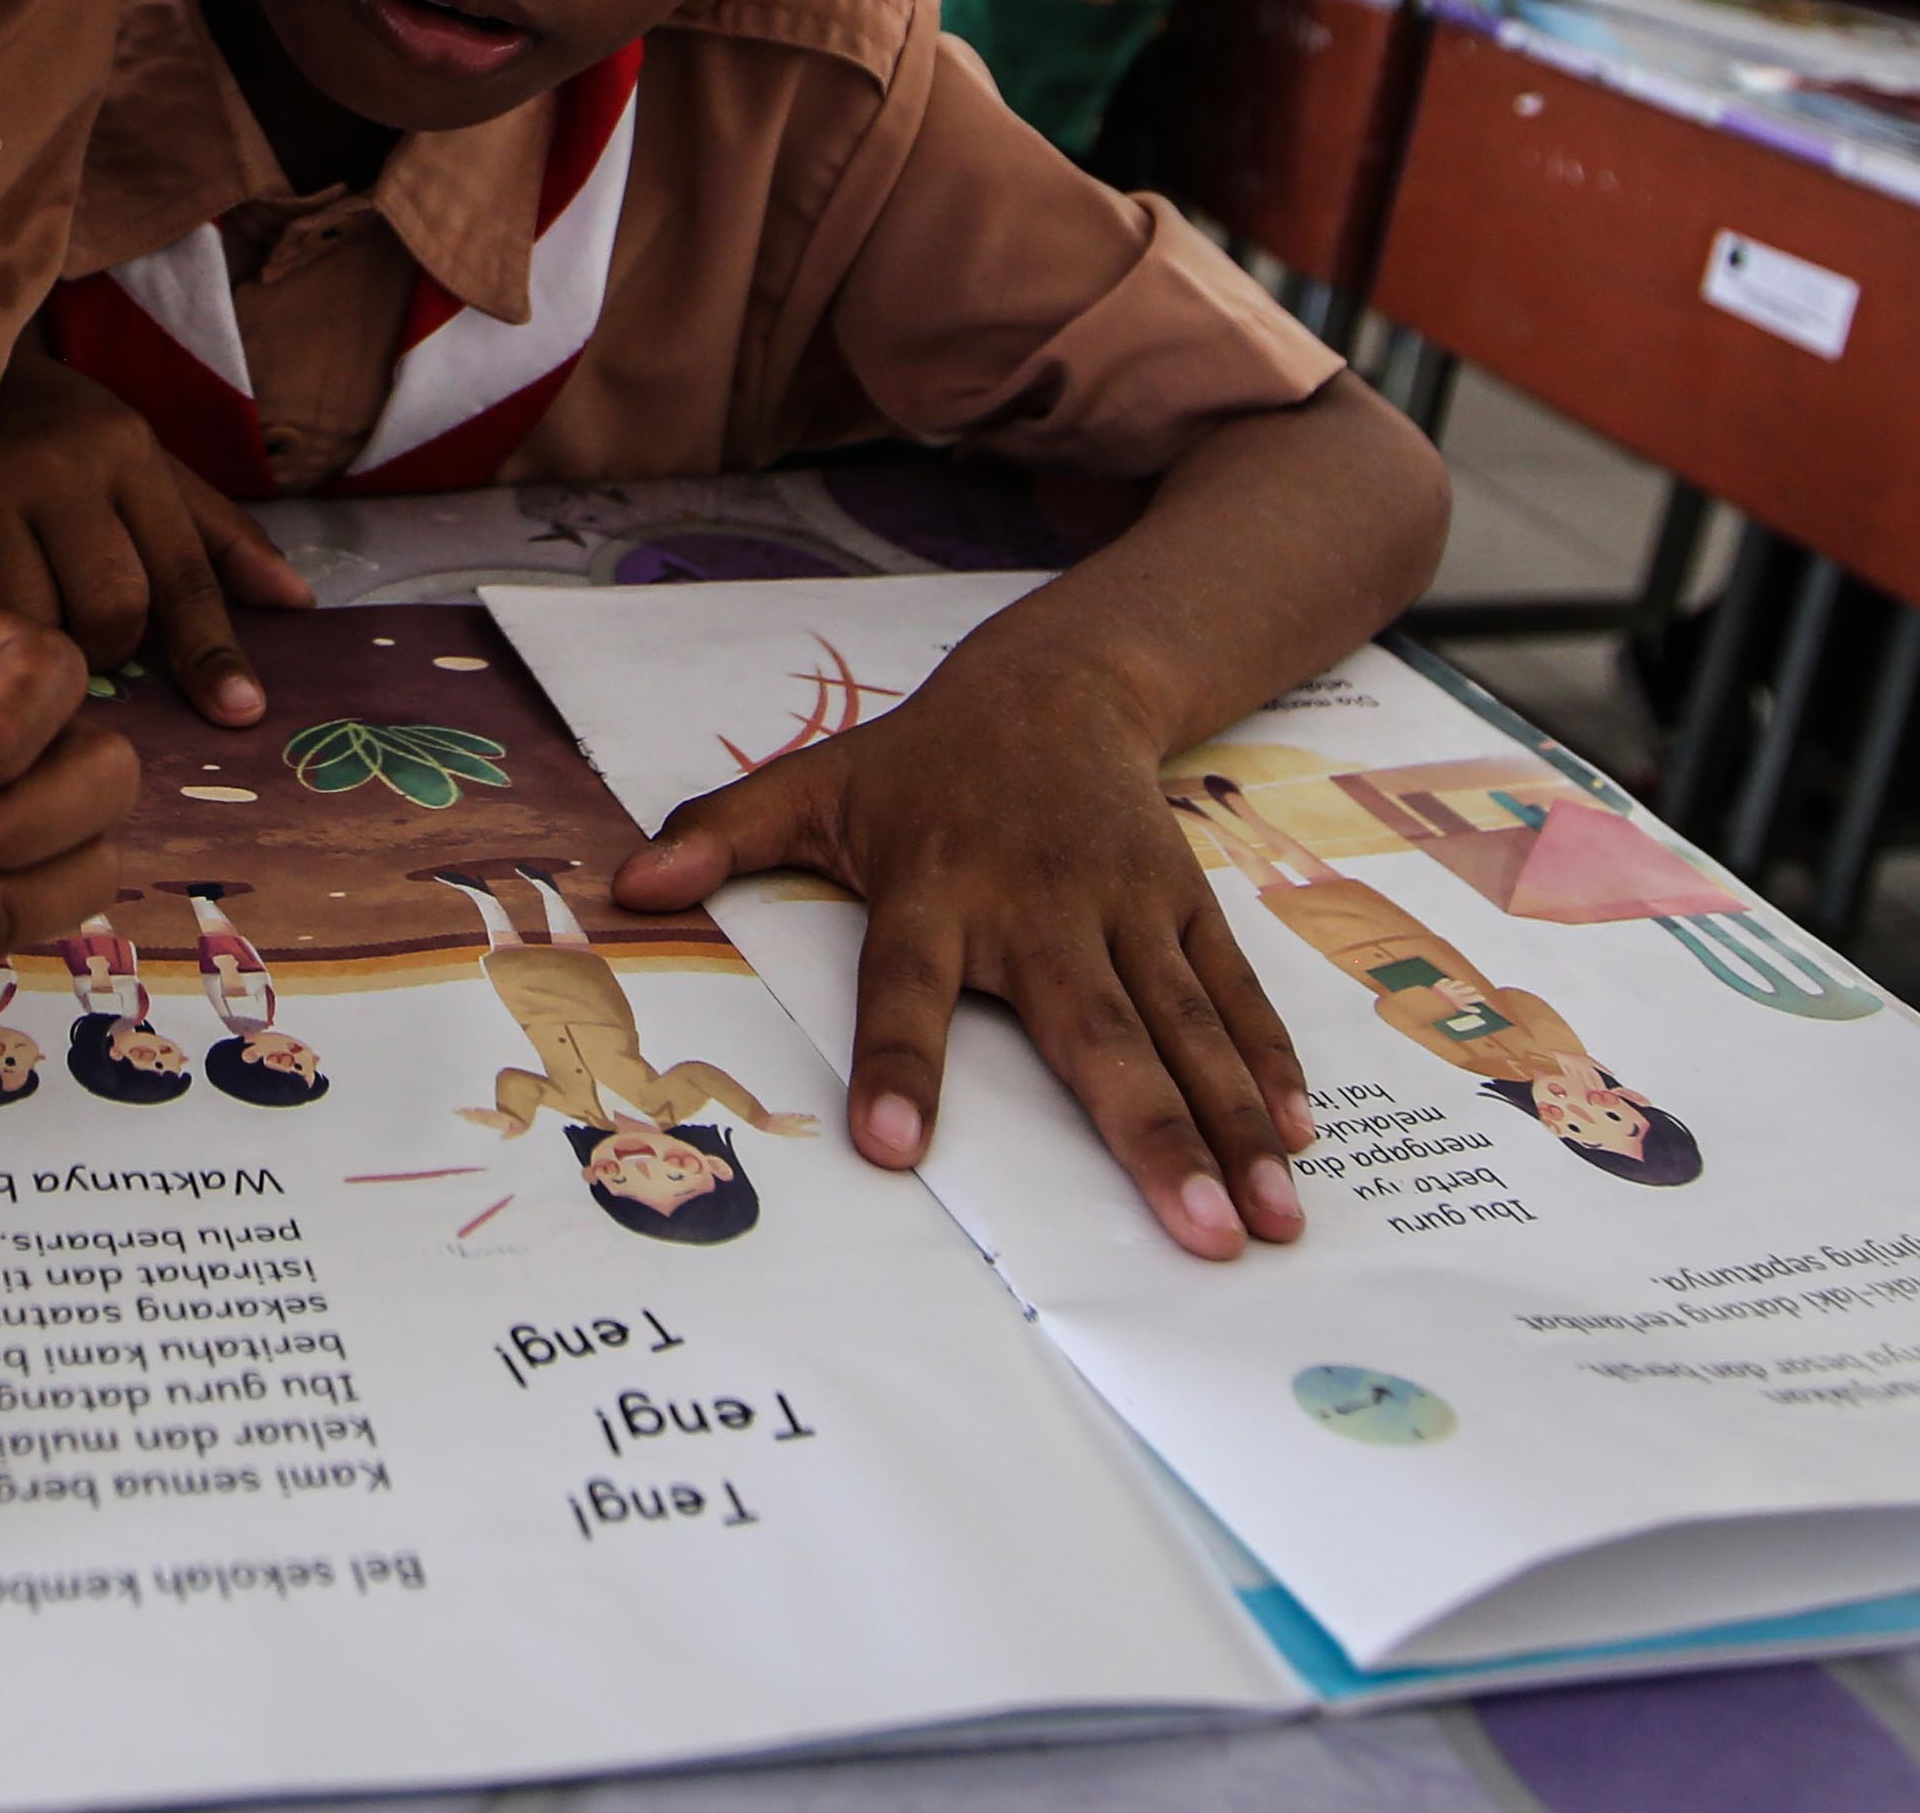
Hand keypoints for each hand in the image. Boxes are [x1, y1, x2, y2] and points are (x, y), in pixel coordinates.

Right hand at [0, 340, 309, 721]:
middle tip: (91, 641)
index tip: (240, 713)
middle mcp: (57, 470)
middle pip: (111, 609)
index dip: (213, 652)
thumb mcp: (143, 462)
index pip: (184, 572)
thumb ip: (215, 537)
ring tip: (29, 632)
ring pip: (31, 625)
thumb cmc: (57, 431)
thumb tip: (297, 602)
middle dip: (111, 646)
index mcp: (126, 453)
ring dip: (39, 650)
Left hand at [611, 635, 1311, 1260]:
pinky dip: (1267, 1065)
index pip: (904, 986)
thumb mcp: (814, 786)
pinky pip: (1231, 994)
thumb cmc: (921, 765)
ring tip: (1267, 1222)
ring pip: (1185, 1028)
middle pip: (1095, 1032)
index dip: (897, 1063)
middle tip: (1194, 1234)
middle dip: (1151, 1135)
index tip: (888, 1147)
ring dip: (1231, 1125)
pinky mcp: (1185, 907)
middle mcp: (1041, 905)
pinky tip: (1297, 1142)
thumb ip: (724, 836)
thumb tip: (622, 885)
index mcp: (936, 889)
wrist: (1055, 684)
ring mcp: (1127, 908)